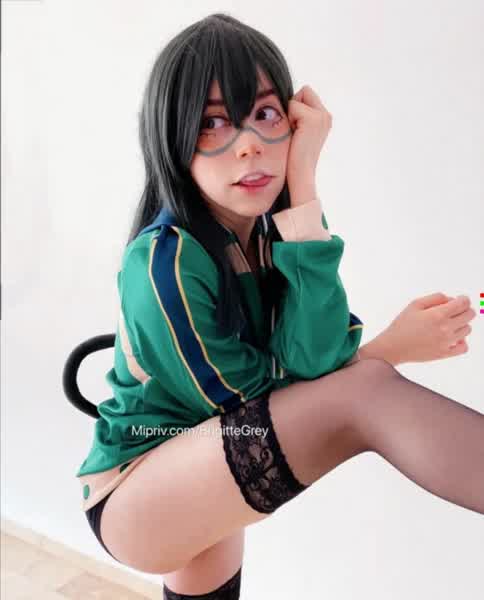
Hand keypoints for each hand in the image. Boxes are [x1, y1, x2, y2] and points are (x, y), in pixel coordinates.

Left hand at [286, 85, 331, 206]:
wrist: (299, 175)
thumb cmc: (293, 158)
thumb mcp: (297, 133)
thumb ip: (298, 117)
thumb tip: (282, 101)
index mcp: (324, 119)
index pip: (306, 94)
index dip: (296, 108)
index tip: (296, 131)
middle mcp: (326, 116)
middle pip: (304, 91)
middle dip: (294, 108)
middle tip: (295, 133)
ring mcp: (321, 116)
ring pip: (297, 98)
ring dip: (291, 114)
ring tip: (294, 135)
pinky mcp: (312, 118)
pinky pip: (292, 105)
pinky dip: (289, 119)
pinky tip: (294, 135)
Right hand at [379, 292, 476, 364]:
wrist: (393, 347)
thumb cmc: (402, 324)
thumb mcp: (415, 304)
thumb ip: (436, 298)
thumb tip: (452, 300)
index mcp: (438, 314)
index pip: (464, 303)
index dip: (463, 299)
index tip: (459, 300)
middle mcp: (445, 328)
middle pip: (470, 315)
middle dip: (464, 309)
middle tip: (454, 311)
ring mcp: (446, 342)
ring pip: (467, 329)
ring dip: (461, 324)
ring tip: (447, 325)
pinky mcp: (445, 354)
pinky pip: (464, 347)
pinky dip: (462, 341)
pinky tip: (452, 338)